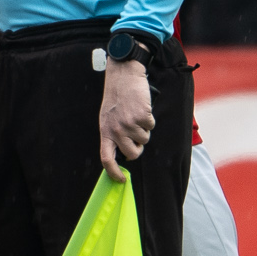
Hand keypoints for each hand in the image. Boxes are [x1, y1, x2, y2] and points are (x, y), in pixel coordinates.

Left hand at [96, 57, 153, 179]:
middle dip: (138, 148)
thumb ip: (113, 134)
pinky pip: (151, 126)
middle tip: (137, 137)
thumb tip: (123, 153)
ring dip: (144, 129)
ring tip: (136, 114)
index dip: (113, 172)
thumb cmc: (116, 97)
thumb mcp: (108, 117)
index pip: (106, 159)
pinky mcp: (142, 117)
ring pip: (144, 139)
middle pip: (132, 154)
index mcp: (105, 131)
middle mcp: (116, 130)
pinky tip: (142, 107)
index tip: (121, 180)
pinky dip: (150, 118)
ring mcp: (129, 124)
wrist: (124, 75)